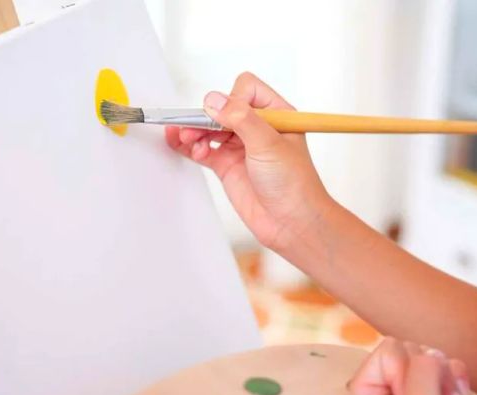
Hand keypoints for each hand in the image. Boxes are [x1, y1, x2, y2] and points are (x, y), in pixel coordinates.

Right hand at [165, 72, 332, 251]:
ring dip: (195, 129)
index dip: (232, 99)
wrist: (292, 223)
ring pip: (210, 128)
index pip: (247, 89)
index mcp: (276, 114)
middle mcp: (257, 128)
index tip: (227, 116)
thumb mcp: (269, 144)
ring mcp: (241, 147)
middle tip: (194, 126)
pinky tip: (181, 142)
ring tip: (187, 137)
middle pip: (223, 108)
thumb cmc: (295, 184)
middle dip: (207, 115)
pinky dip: (190, 145)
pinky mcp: (227, 166)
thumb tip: (214, 99)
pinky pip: (203, 149)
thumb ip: (241, 119)